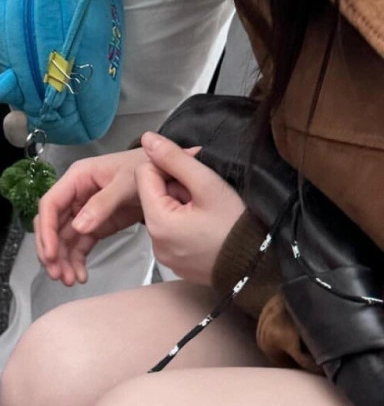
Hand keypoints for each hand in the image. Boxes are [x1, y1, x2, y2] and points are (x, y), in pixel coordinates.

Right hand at [35, 148, 148, 286]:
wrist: (166, 173)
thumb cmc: (145, 168)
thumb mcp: (126, 183)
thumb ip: (103, 203)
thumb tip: (79, 227)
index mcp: (77, 178)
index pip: (51, 204)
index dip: (46, 230)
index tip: (50, 255)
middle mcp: (75, 194)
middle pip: (52, 224)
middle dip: (51, 250)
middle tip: (57, 274)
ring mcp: (84, 211)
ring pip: (64, 238)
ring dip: (63, 260)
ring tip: (69, 280)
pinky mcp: (96, 224)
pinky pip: (80, 244)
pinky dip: (77, 260)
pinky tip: (81, 275)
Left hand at [134, 131, 244, 283]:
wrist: (263, 267)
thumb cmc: (237, 224)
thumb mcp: (208, 184)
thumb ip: (175, 159)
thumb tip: (147, 139)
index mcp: (156, 223)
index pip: (144, 174)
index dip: (167, 166)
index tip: (193, 173)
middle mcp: (155, 243)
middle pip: (153, 195)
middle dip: (177, 187)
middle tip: (206, 194)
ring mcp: (166, 257)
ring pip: (164, 213)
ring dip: (183, 204)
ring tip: (210, 211)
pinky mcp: (178, 264)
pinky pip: (173, 233)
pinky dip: (186, 223)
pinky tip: (208, 226)